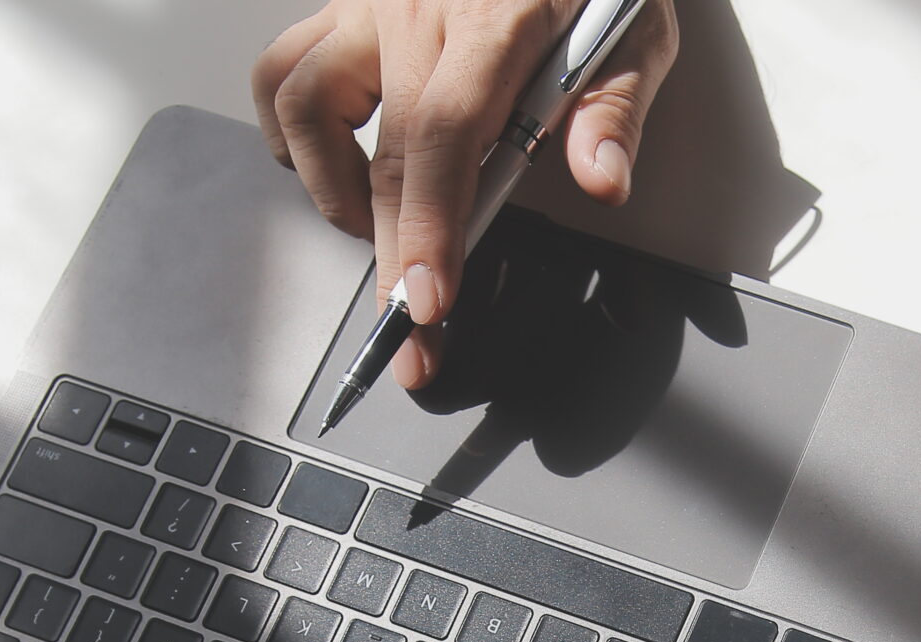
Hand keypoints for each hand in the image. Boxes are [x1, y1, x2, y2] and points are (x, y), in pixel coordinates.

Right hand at [255, 0, 679, 390]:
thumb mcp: (636, 27)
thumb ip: (616, 106)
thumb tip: (603, 180)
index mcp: (492, 20)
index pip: (444, 138)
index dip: (430, 228)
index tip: (427, 298)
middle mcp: (414, 11)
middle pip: (384, 154)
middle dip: (393, 256)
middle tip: (411, 330)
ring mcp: (370, 6)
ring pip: (301, 104)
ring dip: (330, 184)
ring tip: (376, 225)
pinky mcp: (348, 7)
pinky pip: (285, 69)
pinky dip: (295, 129)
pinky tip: (334, 161)